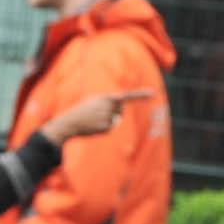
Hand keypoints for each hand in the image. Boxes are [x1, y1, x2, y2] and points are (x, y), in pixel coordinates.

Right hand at [37, 85, 154, 146]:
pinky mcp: (107, 127)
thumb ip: (108, 105)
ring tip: (93, 121)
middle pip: (120, 111)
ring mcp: (108, 117)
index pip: (128, 96)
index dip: (141, 95)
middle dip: (115, 113)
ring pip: (115, 120)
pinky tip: (93, 127)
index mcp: (106, 97)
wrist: (69, 122)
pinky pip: (110, 128)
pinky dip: (103, 129)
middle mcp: (110, 107)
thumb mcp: (94, 103)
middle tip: (98, 114)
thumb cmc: (81, 112)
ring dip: (107, 122)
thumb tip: (119, 117)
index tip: (154, 94)